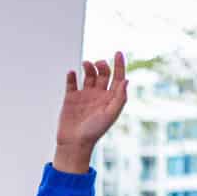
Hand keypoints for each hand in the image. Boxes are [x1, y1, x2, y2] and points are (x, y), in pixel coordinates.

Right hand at [54, 53, 127, 172]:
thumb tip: (126, 80)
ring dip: (88, 67)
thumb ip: (119, 97)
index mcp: (111, 98)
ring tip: (86, 64)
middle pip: (103, 74)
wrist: (74, 143)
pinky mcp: (71, 98)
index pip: (118, 77)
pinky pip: (71, 83)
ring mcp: (84, 96)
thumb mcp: (111, 114)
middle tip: (98, 63)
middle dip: (102, 65)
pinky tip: (72, 73)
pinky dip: (71, 76)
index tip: (118, 53)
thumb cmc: (94, 131)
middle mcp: (99, 95)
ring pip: (88, 75)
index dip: (119, 64)